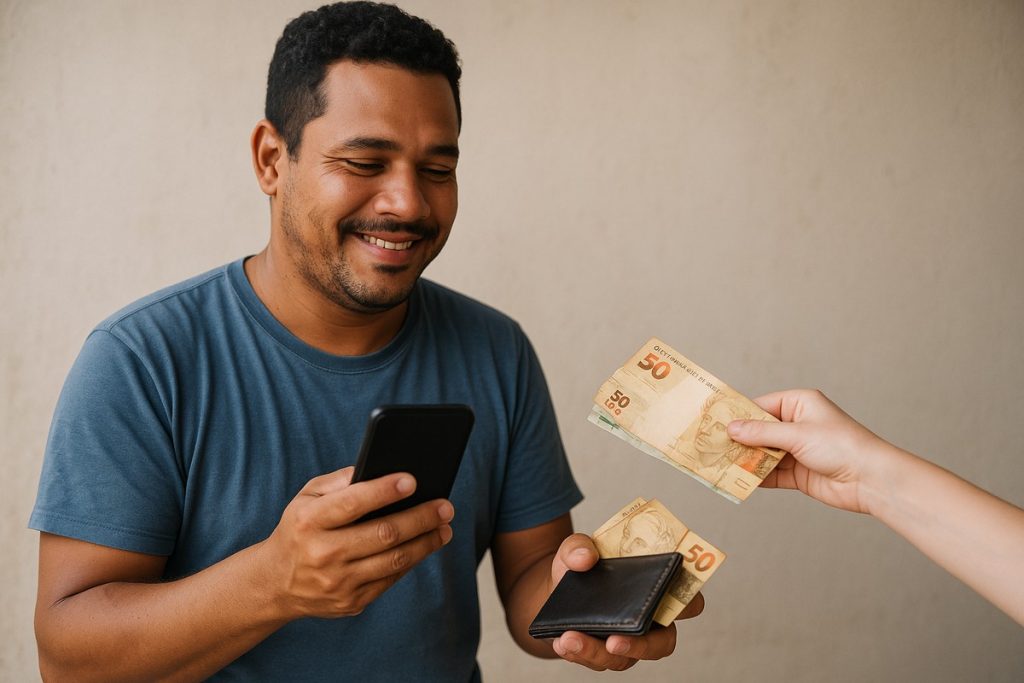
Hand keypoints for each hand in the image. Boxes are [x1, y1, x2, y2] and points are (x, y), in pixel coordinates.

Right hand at [257, 467, 453, 618]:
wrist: (276, 582)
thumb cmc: (301, 528)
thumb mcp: (307, 497)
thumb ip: (340, 481)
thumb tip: (380, 470)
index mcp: (309, 521)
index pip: (352, 503)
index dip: (384, 491)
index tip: (413, 480)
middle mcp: (322, 553)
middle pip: (383, 534)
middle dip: (420, 518)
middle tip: (445, 506)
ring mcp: (337, 582)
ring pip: (394, 560)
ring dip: (426, 542)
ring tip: (444, 527)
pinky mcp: (350, 602)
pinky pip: (390, 580)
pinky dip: (411, 560)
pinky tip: (425, 545)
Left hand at [546, 534, 703, 671]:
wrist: (553, 589)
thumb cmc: (580, 567)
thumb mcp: (576, 549)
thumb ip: (580, 546)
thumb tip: (586, 558)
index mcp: (656, 591)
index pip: (687, 602)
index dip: (689, 603)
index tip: (675, 600)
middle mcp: (649, 622)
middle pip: (662, 644)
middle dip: (641, 646)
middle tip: (615, 640)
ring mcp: (627, 642)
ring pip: (624, 658)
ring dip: (596, 652)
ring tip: (571, 639)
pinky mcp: (602, 653)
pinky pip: (595, 660)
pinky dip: (577, 652)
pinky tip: (562, 642)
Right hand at [727, 388, 898, 513]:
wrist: (871, 480)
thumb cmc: (842, 446)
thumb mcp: (797, 434)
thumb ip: (762, 433)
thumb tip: (732, 429)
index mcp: (799, 404)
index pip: (760, 406)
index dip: (738, 415)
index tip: (713, 422)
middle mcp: (797, 425)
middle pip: (759, 431)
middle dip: (738, 440)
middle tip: (710, 445)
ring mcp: (797, 450)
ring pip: (762, 453)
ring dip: (744, 460)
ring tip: (718, 464)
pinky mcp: (798, 474)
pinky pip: (770, 473)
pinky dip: (755, 477)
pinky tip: (737, 480)